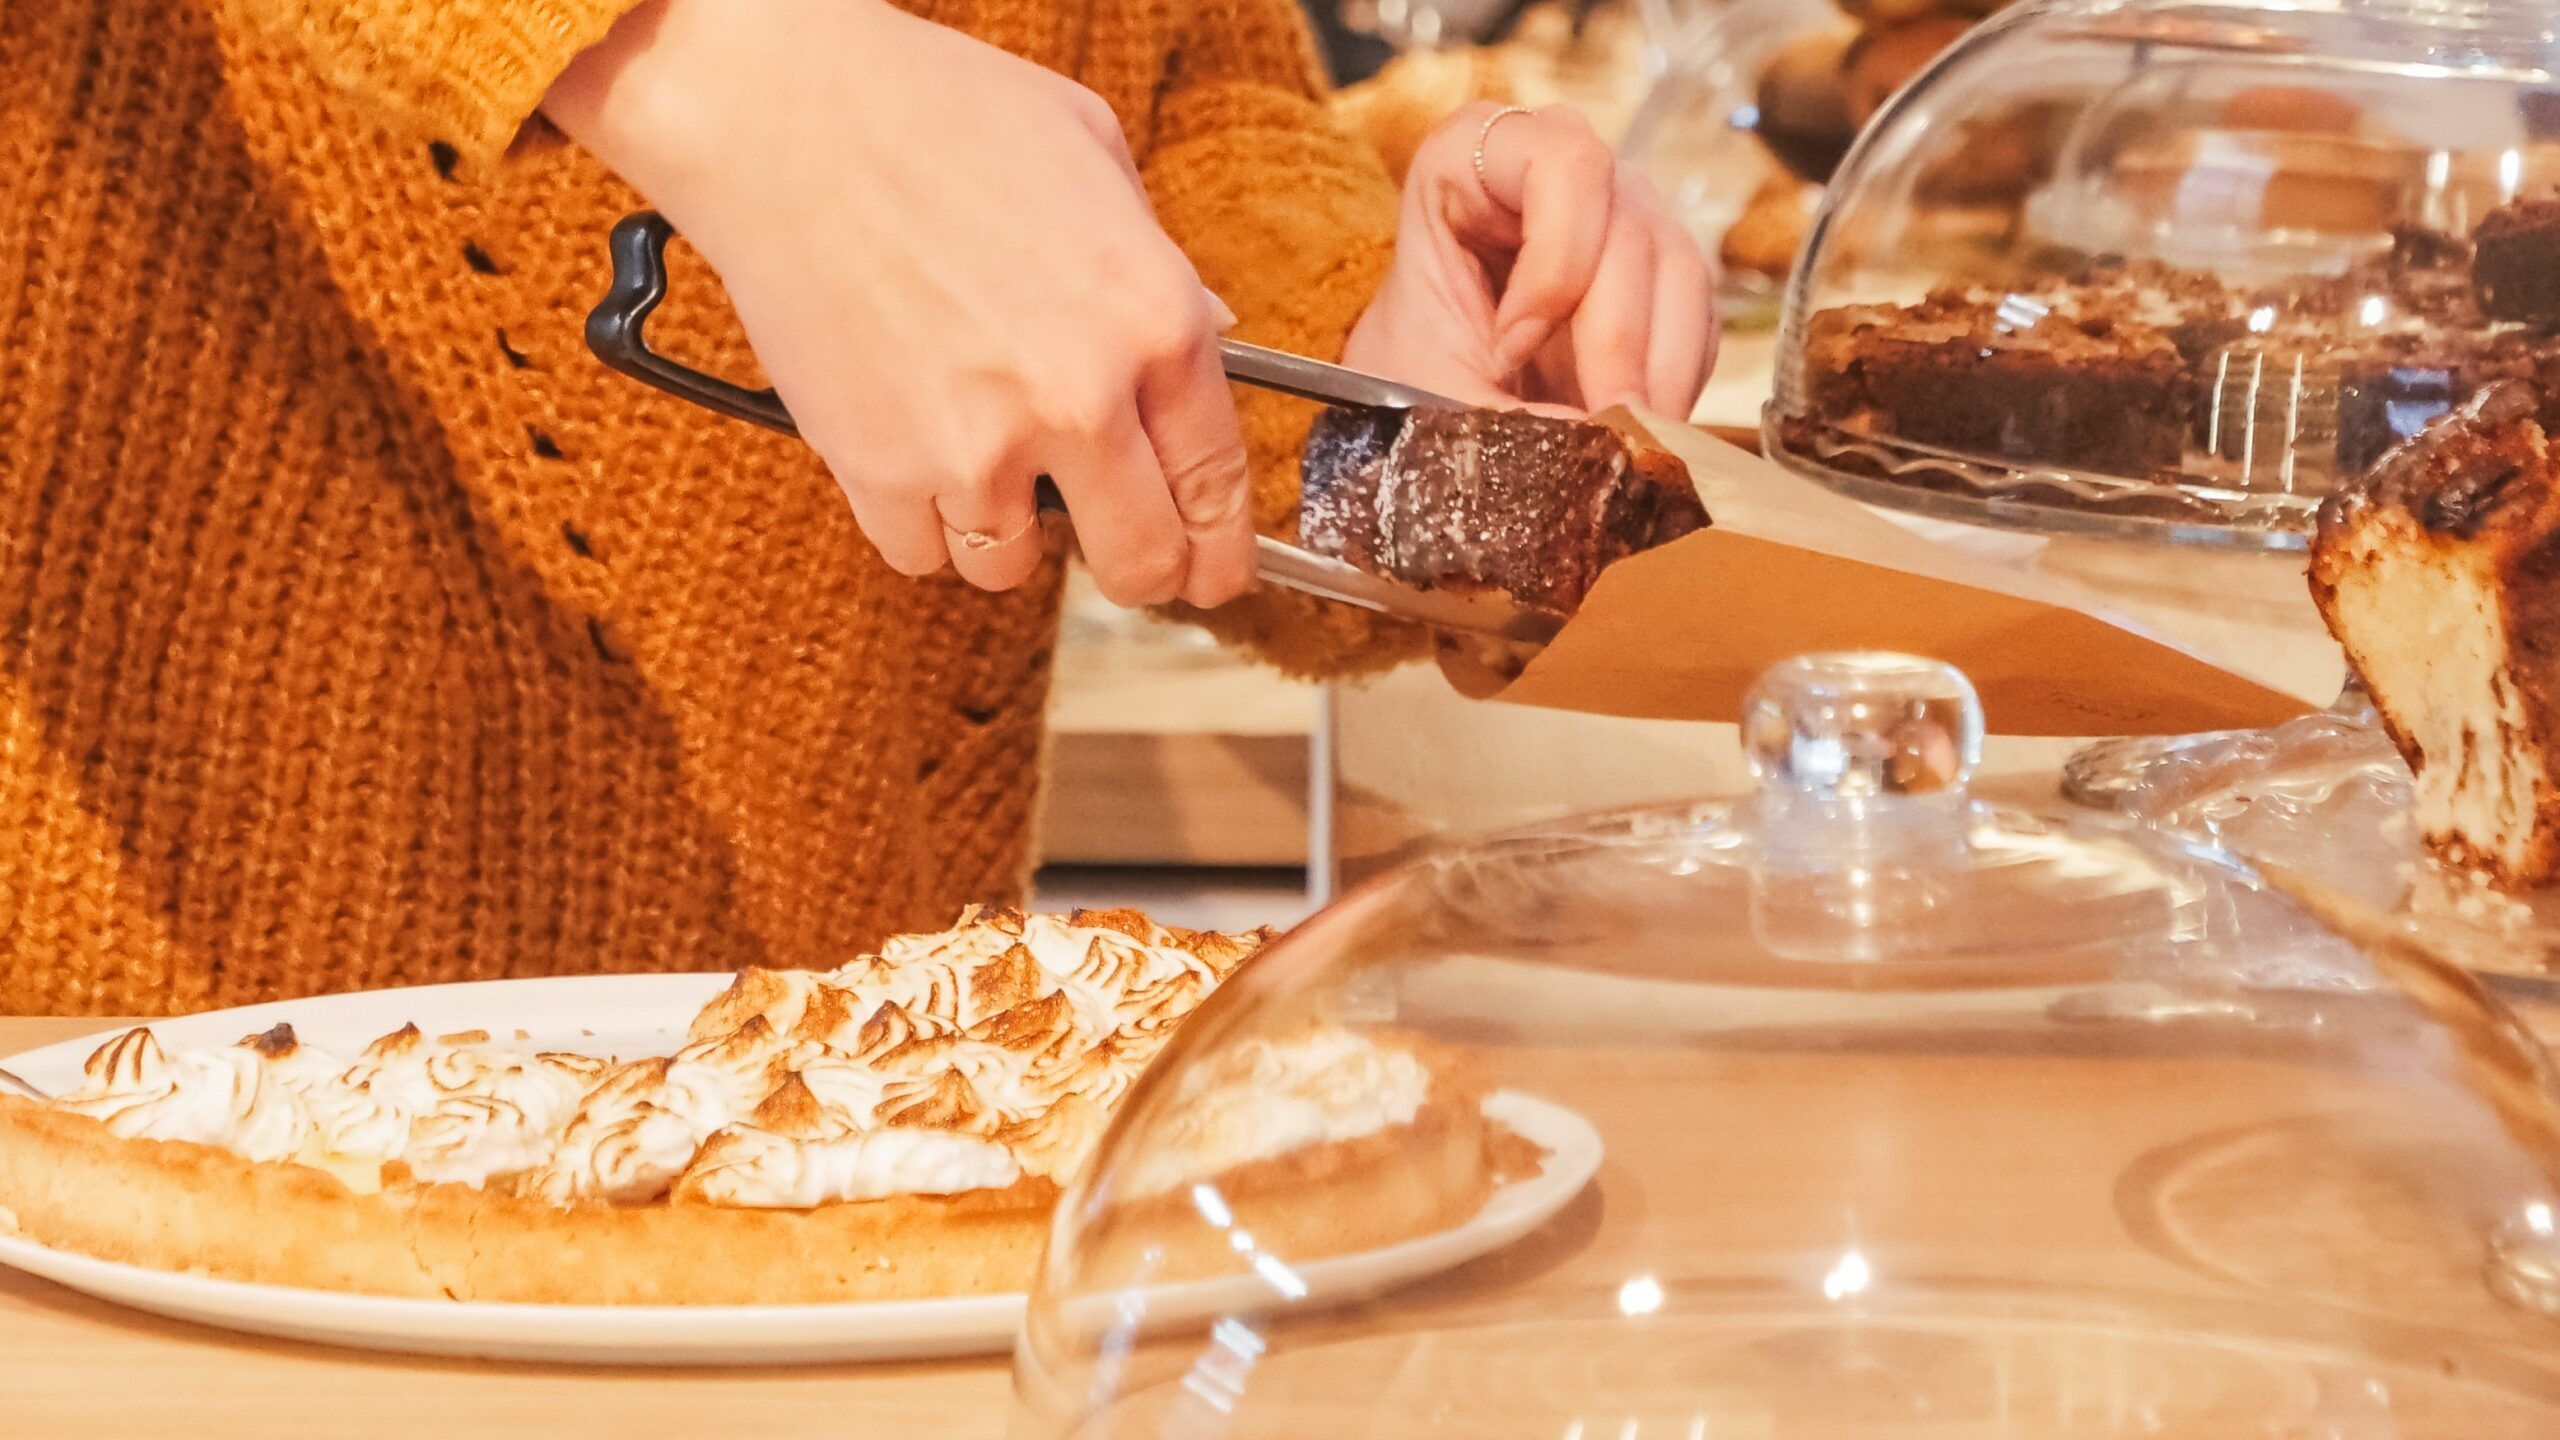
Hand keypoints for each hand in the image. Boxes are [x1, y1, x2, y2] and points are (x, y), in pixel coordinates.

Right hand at [544, 0, 1252, 605]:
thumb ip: (1159, 267)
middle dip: (1138, 571)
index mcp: (1156, 319)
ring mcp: (977, 446)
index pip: (1218, 485)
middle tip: (1118, 555)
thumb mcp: (1098, 159)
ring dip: (1005, 532)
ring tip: (982, 457)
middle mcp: (1080, 398)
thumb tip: (1207, 333)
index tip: (1210, 572)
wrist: (784, 115)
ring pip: (1015, 568)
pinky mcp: (880, 470)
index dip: (1218, 550)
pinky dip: (919, 520)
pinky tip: (912, 449)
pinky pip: (920, 554)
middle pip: (1141, 563)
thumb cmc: (938, 113)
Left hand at [1343, 103, 1718, 417]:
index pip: (1562, 164)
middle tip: (1598, 427)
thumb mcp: (1430, 387)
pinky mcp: (1659, 272)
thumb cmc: (1411, 360)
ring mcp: (1620, 212)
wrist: (1430, 385)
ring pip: (1678, 273)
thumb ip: (1500, 414)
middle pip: (1628, 230)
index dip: (1553, 262)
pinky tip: (1640, 428)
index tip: (1510, 348)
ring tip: (1622, 441)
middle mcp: (1561, 167)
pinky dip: (1676, 380)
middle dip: (1614, 342)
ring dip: (1657, 370)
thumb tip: (1597, 439)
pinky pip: (1697, 318)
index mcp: (1474, 155)